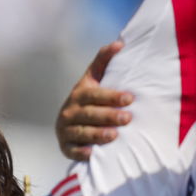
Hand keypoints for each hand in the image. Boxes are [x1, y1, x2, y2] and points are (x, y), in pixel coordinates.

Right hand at [56, 41, 133, 160]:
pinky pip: (72, 151)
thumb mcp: (94, 80)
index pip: (94, 94)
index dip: (111, 96)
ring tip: (114, 135)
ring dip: (97, 134)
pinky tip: (92, 153)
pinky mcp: (65, 147)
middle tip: (128, 118)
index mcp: (79, 93)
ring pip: (81, 132)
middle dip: (108, 115)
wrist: (72, 123)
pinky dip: (80, 152)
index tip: (130, 98)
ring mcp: (65, 130)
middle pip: (89, 113)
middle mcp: (69, 111)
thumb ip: (104, 61)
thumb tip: (119, 43)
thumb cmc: (91, 99)